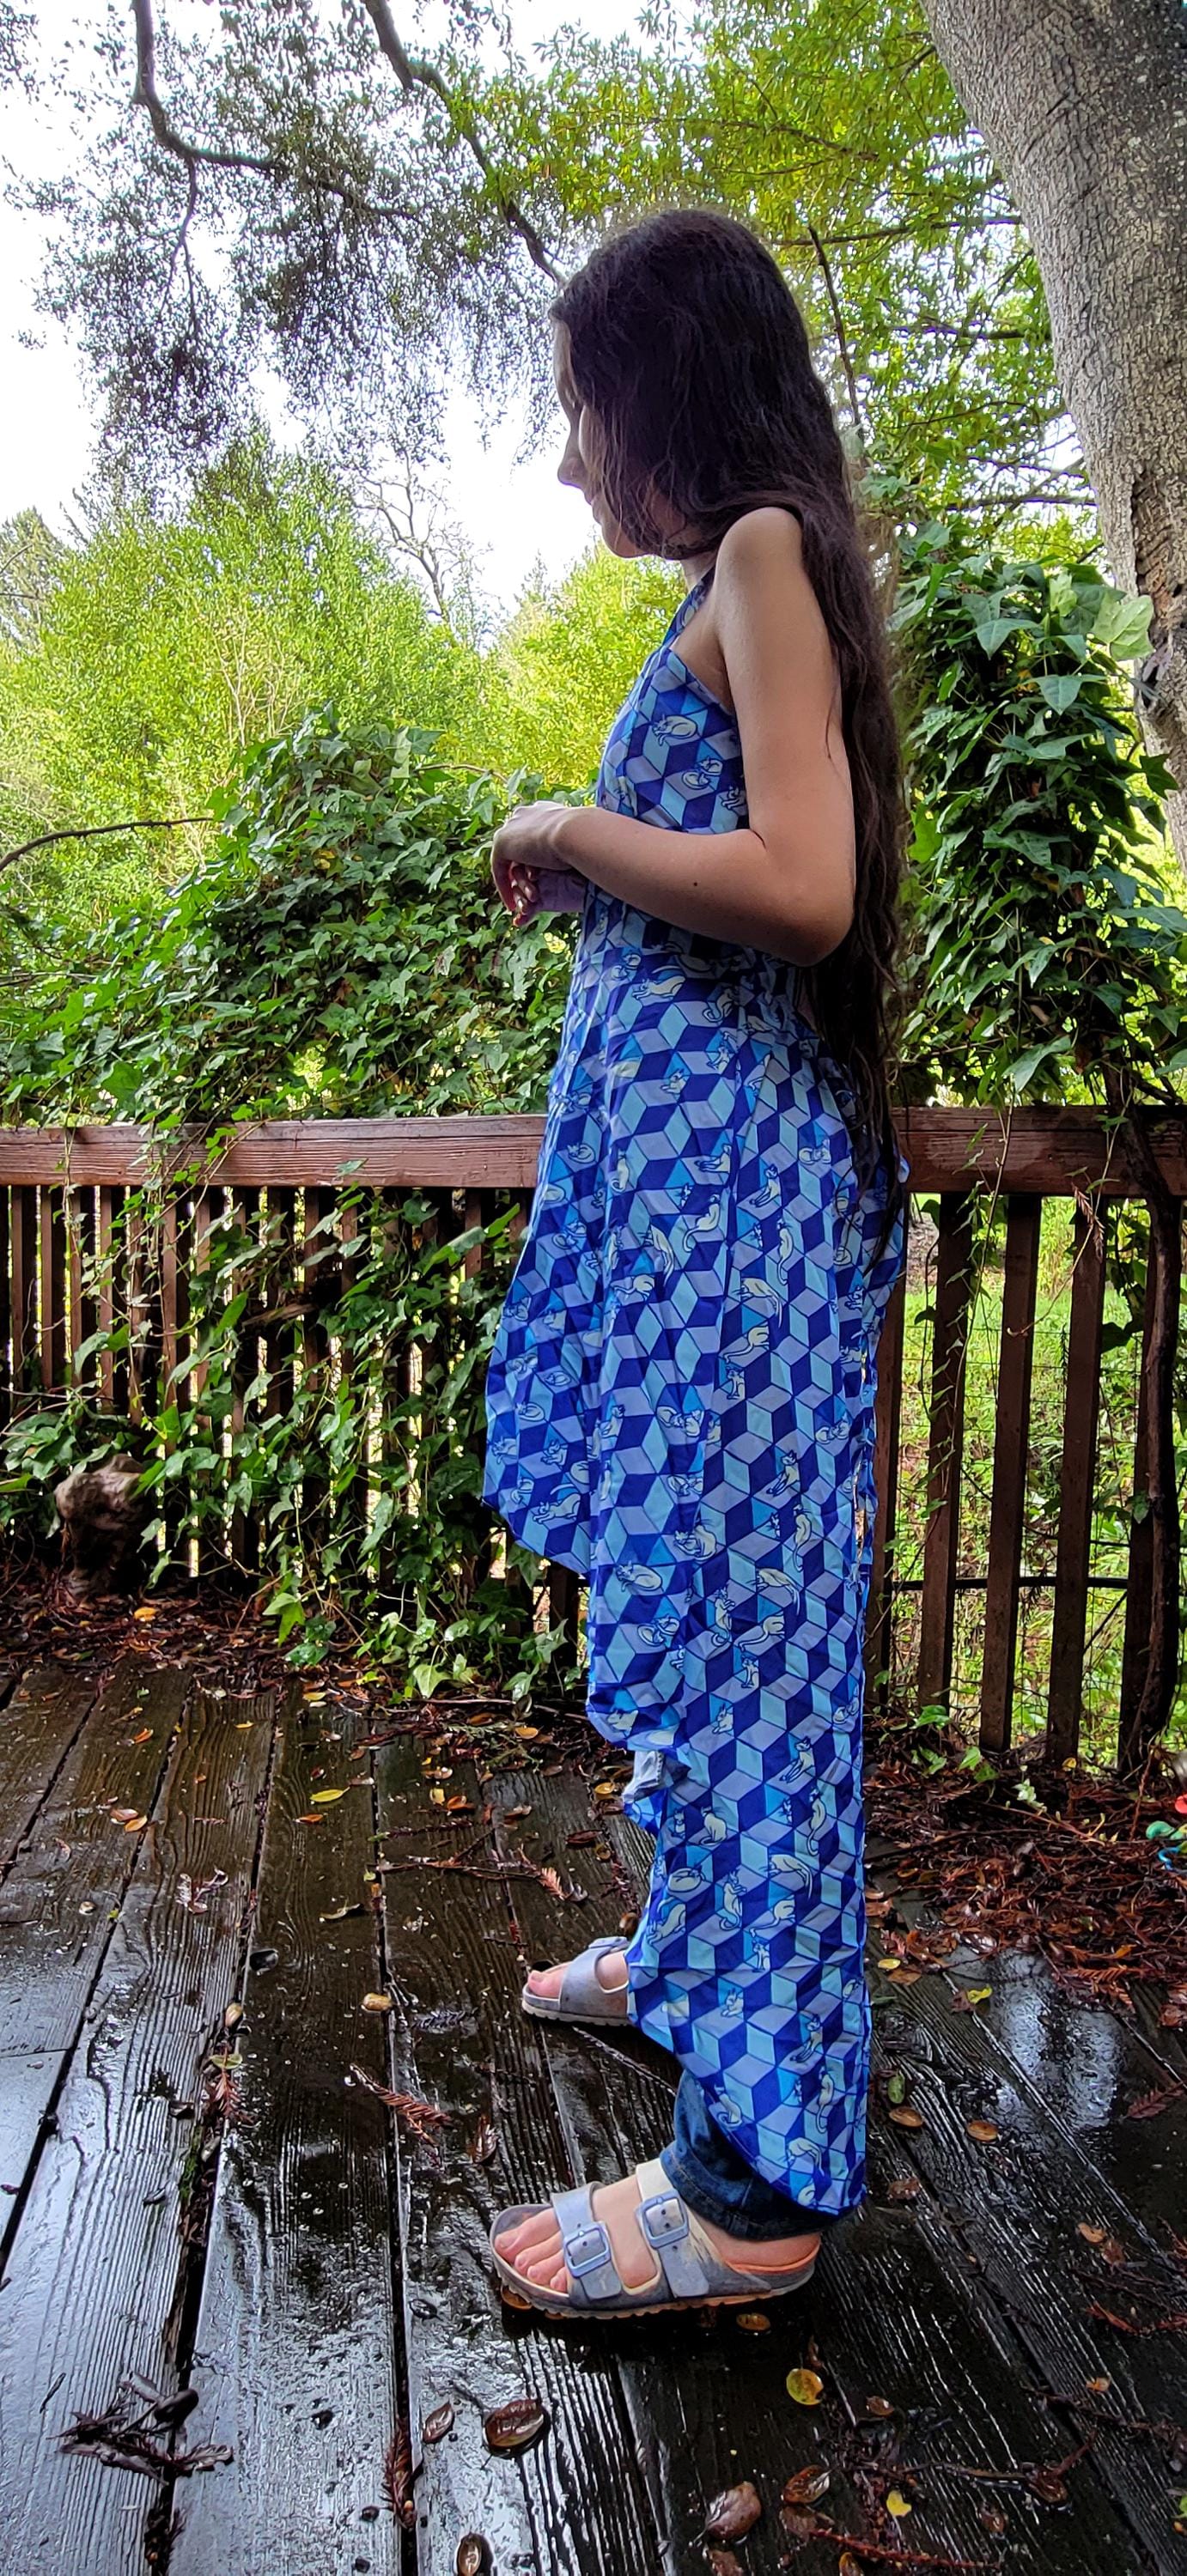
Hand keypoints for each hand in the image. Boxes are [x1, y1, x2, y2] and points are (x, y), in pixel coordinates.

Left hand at [492, 803, 586, 924]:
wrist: (577, 832)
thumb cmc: (592, 835)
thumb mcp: (589, 838)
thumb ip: (588, 841)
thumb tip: (612, 841)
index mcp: (544, 810)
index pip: (533, 830)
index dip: (536, 852)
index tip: (542, 871)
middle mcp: (525, 814)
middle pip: (517, 845)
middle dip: (520, 868)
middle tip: (529, 890)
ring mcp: (511, 827)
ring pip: (509, 861)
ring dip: (516, 884)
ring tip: (524, 903)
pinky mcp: (502, 843)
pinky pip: (499, 870)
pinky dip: (505, 889)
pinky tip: (513, 906)